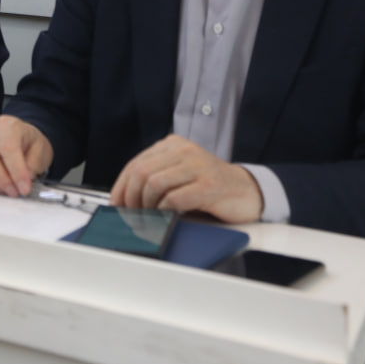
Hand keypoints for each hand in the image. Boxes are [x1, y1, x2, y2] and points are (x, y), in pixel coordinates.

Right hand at [0, 116, 53, 196]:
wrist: (22, 138)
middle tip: (12, 192)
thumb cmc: (29, 144)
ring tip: (0, 190)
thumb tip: (22, 180)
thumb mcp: (41, 151)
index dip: (16, 172)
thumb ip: (32, 165)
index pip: (7, 148)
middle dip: (0, 178)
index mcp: (6, 125)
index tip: (24, 189)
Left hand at [110, 134, 263, 222]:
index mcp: (172, 145)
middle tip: (132, 215)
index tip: (116, 205)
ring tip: (150, 218)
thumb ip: (154, 180)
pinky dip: (164, 212)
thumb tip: (124, 201)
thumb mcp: (179, 176)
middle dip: (131, 199)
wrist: (248, 191)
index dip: (121, 187)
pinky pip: (174, 198)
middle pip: (141, 173)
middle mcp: (183, 151)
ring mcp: (198, 165)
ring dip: (147, 207)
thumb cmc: (209, 188)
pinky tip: (167, 217)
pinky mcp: (209, 184)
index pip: (135, 164)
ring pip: (154, 184)